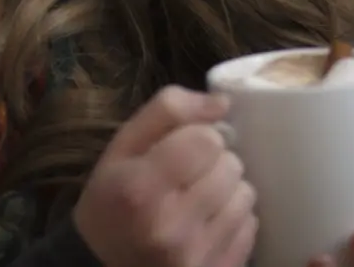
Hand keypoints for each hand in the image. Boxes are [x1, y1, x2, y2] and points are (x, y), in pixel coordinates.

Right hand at [71, 85, 256, 266]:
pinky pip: (250, 226)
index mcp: (140, 188)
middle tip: (189, 174)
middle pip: (230, 165)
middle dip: (213, 162)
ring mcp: (196, 256)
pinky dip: (234, 219)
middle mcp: (171, 226)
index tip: (182, 146)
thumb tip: (222, 102)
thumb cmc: (113, 200)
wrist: (104, 264)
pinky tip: (207, 222)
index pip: (206, 140)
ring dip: (227, 190)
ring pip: (245, 195)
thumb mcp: (121, 147)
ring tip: (199, 198)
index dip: (198, 135)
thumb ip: (167, 111)